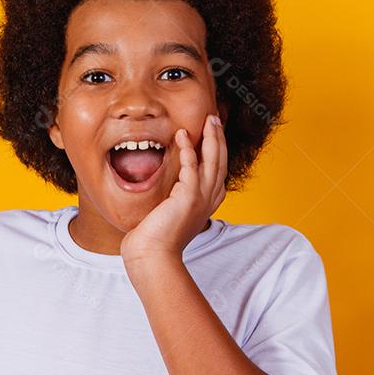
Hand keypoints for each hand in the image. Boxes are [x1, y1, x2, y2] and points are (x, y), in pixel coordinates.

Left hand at [121, 114, 226, 264]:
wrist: (153, 256)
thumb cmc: (156, 239)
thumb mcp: (171, 214)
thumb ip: (175, 199)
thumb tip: (168, 190)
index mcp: (207, 202)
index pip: (218, 169)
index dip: (218, 149)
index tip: (214, 130)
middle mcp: (209, 199)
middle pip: (220, 161)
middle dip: (219, 138)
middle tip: (215, 118)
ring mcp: (201, 199)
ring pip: (212, 161)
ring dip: (211, 137)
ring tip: (209, 119)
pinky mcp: (188, 198)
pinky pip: (191, 167)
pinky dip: (188, 149)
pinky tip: (182, 135)